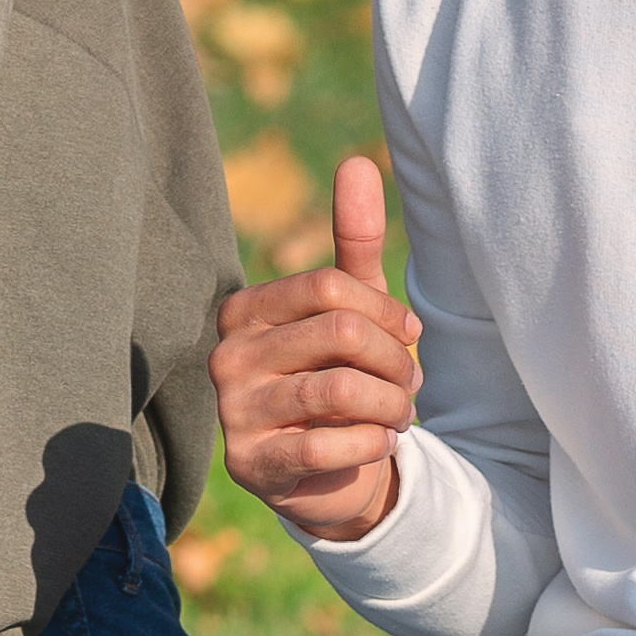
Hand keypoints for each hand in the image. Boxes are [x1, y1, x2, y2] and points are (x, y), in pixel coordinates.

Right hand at [212, 156, 419, 541]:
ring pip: (339, 390)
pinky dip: (372, 445)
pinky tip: (378, 444)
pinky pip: (328, 446)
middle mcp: (226, 356)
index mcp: (244, 310)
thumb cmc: (338, 375)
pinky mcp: (250, 465)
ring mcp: (231, 412)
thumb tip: (358, 162)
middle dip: (396, 362)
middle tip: (409, 385)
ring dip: (391, 406)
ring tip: (398, 415)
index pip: (331, 288)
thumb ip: (354, 238)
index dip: (389, 314)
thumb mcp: (353, 308)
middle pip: (342, 334)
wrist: (325, 473)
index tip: (409, 337)